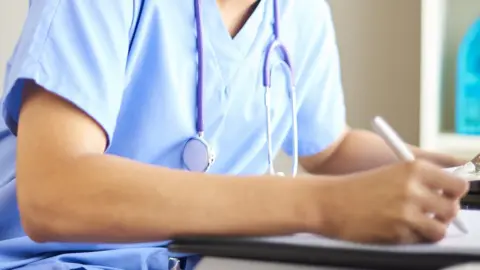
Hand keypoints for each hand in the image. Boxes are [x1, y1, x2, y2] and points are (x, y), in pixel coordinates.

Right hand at [313, 160, 468, 243]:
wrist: (329, 201)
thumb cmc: (357, 186)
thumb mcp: (392, 171)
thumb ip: (421, 177)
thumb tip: (450, 190)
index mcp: (413, 168)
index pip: (457, 184)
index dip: (454, 192)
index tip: (448, 195)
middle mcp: (412, 189)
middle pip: (452, 208)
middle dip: (444, 213)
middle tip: (432, 212)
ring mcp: (405, 213)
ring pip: (440, 229)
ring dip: (431, 228)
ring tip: (417, 223)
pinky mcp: (396, 233)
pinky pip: (418, 240)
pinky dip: (412, 237)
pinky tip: (397, 227)